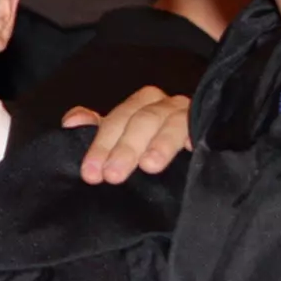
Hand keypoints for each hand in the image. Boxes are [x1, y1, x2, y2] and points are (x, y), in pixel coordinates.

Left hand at [63, 86, 191, 184]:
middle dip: (125, 148)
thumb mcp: (122, 136)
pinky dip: (196, 136)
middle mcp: (165, 105)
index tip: (91, 173)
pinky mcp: (210, 128)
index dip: (102, 145)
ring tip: (149, 165)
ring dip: (160, 144)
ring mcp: (189, 115)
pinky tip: (191, 149)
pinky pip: (203, 129)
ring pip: (171, 123)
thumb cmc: (152, 144)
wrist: (198, 149)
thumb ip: (98, 129)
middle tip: (113, 176)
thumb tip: (70, 122)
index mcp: (141, 104)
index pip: (117, 120)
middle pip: (142, 120)